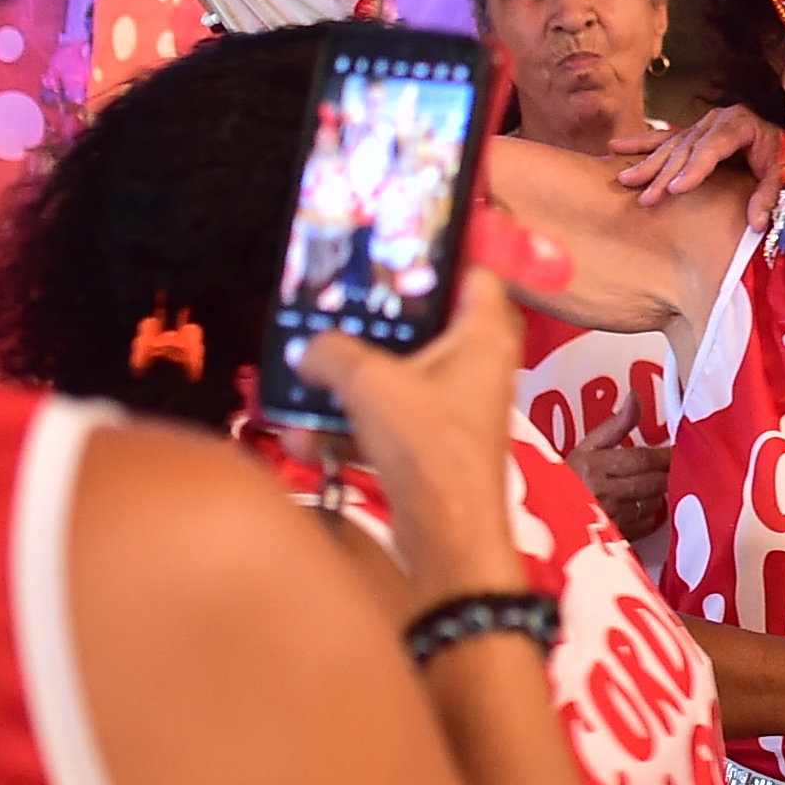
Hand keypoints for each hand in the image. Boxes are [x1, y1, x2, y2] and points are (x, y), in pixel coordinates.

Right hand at [302, 264, 523, 607]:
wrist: (446, 536)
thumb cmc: (428, 446)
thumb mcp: (370, 384)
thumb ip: (332, 354)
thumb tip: (308, 348)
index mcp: (482, 335)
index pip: (475, 272)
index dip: (441, 255)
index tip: (396, 248)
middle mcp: (477, 366)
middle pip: (426, 326)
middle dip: (376, 324)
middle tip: (333, 306)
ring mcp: (456, 408)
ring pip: (399, 378)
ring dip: (350, 383)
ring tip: (302, 375)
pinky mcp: (434, 446)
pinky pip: (387, 422)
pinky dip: (350, 428)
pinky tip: (303, 437)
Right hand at [567, 388, 672, 542]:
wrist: (549, 514)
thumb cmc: (569, 477)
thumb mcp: (588, 445)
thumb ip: (617, 423)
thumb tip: (635, 397)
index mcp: (595, 466)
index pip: (642, 459)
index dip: (666, 454)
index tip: (678, 449)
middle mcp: (604, 493)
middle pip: (654, 482)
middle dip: (669, 473)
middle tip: (676, 465)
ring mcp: (612, 517)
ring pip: (654, 502)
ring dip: (660, 492)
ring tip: (656, 482)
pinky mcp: (617, 537)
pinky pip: (648, 522)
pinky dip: (652, 511)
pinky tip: (643, 503)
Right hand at [616, 102, 784, 220]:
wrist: (773, 131)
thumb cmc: (776, 151)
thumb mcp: (779, 171)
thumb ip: (768, 195)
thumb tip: (757, 225)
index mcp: (738, 124)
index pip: (712, 148)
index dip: (693, 169)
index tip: (676, 189)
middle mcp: (714, 121)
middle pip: (686, 150)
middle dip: (664, 175)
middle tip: (646, 197)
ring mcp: (699, 125)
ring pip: (670, 146)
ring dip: (647, 164)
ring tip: (626, 180)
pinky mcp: (688, 131)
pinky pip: (662, 138)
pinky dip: (639, 144)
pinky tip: (615, 147)